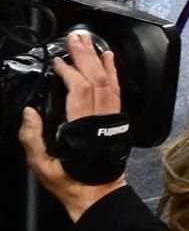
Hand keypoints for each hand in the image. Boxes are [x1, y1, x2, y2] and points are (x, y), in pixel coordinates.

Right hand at [18, 32, 126, 220]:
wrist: (97, 192)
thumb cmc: (69, 179)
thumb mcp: (42, 164)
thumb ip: (32, 138)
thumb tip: (30, 112)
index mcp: (82, 127)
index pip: (78, 90)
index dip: (69, 72)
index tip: (58, 60)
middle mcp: (100, 118)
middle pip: (95, 80)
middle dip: (85, 56)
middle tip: (75, 38)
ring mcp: (111, 117)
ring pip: (108, 83)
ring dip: (99, 60)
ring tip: (90, 42)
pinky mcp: (116, 119)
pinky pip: (116, 91)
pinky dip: (113, 72)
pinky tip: (109, 59)